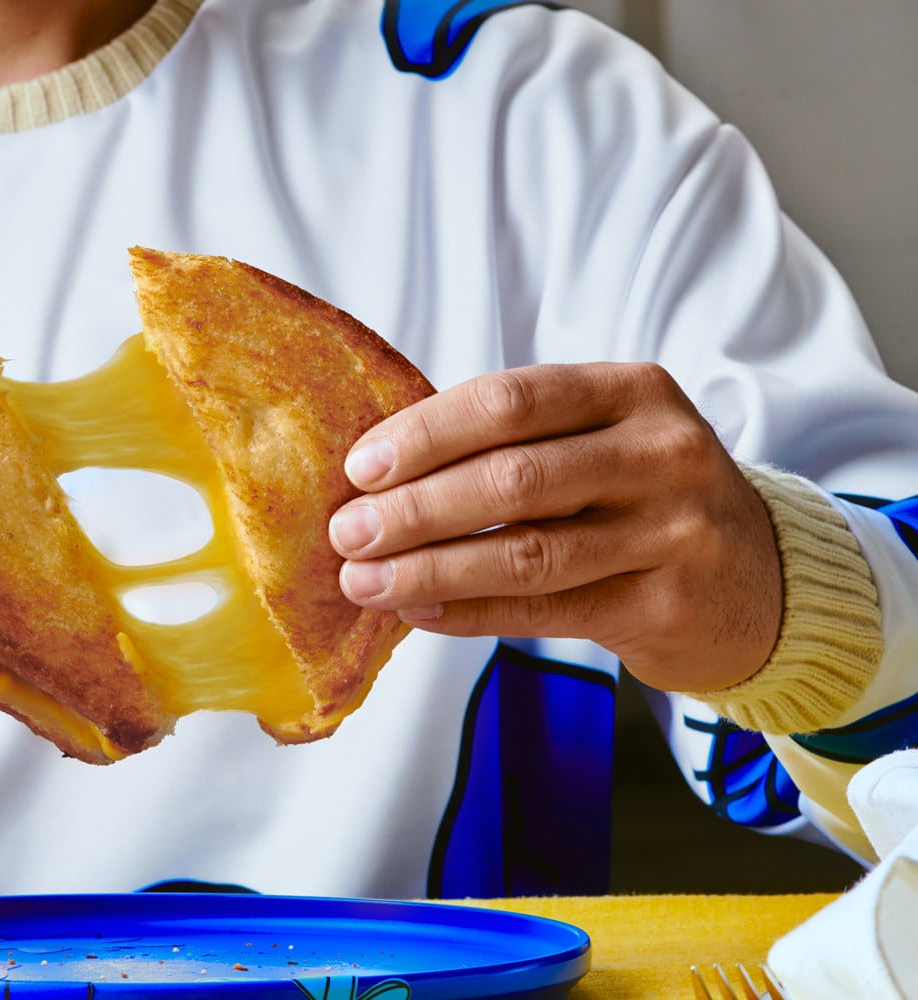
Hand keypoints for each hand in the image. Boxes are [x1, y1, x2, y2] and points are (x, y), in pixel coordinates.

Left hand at [329, 363, 781, 693]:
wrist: (762, 582)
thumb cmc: (644, 499)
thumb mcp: (603, 442)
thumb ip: (515, 442)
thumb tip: (378, 472)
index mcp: (633, 392)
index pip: (512, 400)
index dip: (426, 433)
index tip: (358, 467)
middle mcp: (662, 452)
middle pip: (513, 478)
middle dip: (414, 508)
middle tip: (346, 532)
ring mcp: (673, 530)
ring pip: (526, 552)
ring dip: (430, 568)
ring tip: (364, 580)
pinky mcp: (666, 603)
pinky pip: (546, 609)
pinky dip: (470, 610)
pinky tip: (418, 611)